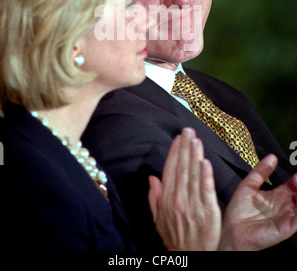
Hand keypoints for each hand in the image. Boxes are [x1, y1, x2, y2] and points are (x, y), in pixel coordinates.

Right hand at [148, 128, 220, 250]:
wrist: (189, 258)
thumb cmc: (174, 239)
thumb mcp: (158, 219)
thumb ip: (154, 197)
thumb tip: (152, 178)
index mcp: (166, 200)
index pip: (170, 170)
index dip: (175, 152)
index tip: (178, 138)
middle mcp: (178, 200)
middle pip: (182, 169)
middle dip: (185, 148)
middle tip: (188, 130)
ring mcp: (193, 205)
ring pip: (194, 176)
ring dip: (194, 155)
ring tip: (196, 139)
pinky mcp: (208, 212)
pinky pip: (206, 191)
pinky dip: (205, 176)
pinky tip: (205, 162)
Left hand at [219, 154, 296, 250]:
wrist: (231, 230)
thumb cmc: (238, 212)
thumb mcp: (249, 185)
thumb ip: (261, 171)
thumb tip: (272, 157)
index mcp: (277, 196)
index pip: (293, 186)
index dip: (296, 179)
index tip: (296, 173)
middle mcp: (283, 206)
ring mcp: (286, 217)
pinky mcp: (285, 228)